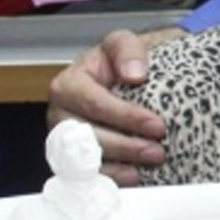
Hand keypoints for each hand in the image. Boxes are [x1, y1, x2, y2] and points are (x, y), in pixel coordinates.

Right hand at [45, 29, 174, 186]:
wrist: (124, 74)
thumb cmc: (120, 60)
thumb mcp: (123, 43)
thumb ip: (128, 50)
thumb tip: (135, 74)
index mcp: (68, 84)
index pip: (95, 104)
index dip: (126, 116)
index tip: (156, 125)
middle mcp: (61, 113)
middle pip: (89, 135)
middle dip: (126, 145)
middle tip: (158, 150)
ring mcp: (67, 138)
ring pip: (87, 157)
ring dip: (121, 163)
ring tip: (151, 162)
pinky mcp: (75, 155)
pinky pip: (88, 173)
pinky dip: (112, 176)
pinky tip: (135, 175)